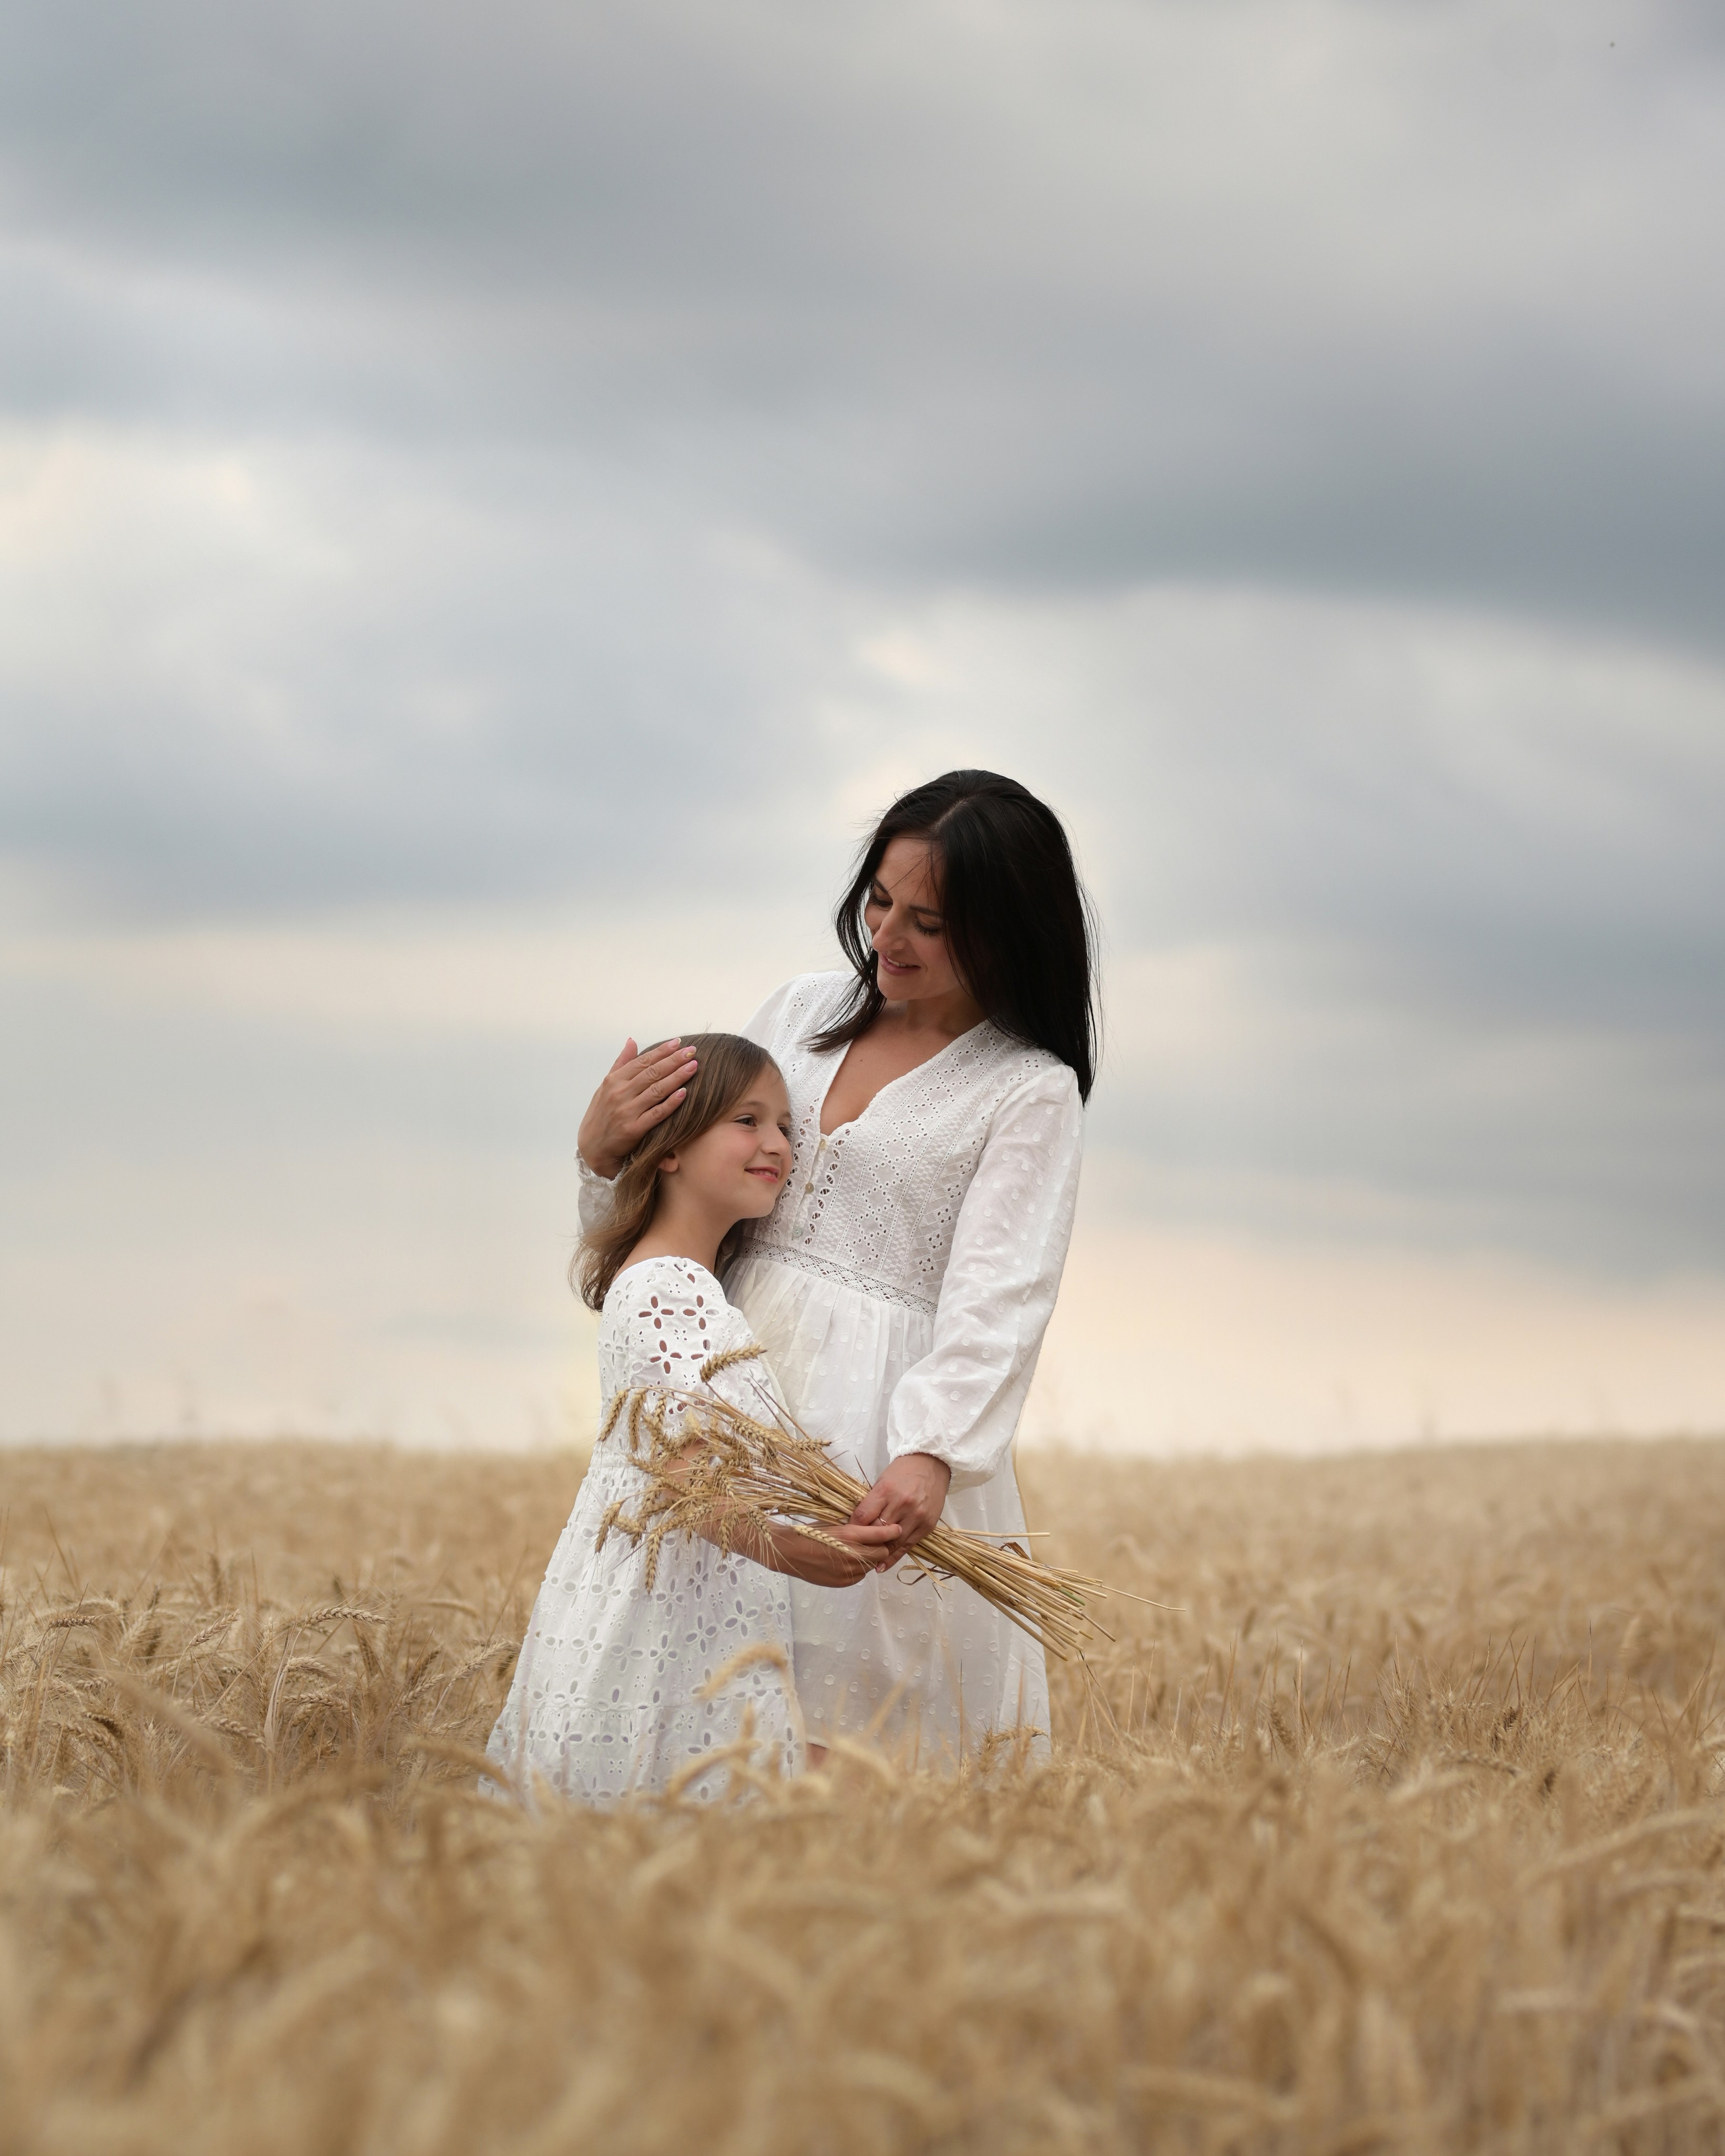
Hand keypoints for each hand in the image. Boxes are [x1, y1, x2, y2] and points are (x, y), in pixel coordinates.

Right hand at [577, 1037, 699, 1177]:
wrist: (592, 1147)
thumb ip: (621, 1064)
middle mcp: (619, 1094)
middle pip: (652, 1073)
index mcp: (613, 1081)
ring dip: (677, 1077)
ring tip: (693, 1066)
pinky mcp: (633, 1130)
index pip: (642, 1062)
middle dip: (674, 1060)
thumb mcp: (605, 1087)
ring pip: (656, 1090)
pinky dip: (671, 1103)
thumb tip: (632, 1041)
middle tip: (692, 1051)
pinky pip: (656, 1114)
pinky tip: (684, 1093)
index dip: (661, 1051)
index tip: (678, 1043)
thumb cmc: (601, 1114)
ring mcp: (626, 1111)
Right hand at [769, 1518, 901, 1586]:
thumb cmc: (810, 1531)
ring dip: (868, 1558)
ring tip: (856, 1550)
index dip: (892, 1532)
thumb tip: (875, 1527)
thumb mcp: (834, 1523)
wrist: (790, 1552)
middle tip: (874, 1541)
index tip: (896, 1529)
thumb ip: (856, 1528)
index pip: (882, 1535)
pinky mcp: (844, 1582)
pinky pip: (859, 1575)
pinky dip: (858, 1568)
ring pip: (871, 1565)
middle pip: (881, 1552)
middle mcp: (853, 1555)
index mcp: (850, 1535)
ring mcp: (849, 1571)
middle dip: (880, 1546)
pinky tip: (846, 1561)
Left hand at [848, 1452, 951, 1555]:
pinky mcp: (927, 1526)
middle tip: (853, 1550)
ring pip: (892, 1543)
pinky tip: (882, 1565)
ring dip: (878, 1553)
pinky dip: (894, 1557)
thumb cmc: (903, 1470)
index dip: (852, 1528)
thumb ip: (872, 1502)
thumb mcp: (882, 1480)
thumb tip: (856, 1523)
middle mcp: (901, 1505)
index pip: (863, 1516)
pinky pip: (907, 1546)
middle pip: (877, 1532)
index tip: (846, 1534)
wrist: (932, 1464)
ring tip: (866, 1562)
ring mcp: (916, 1516)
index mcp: (886, 1491)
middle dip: (865, 1542)